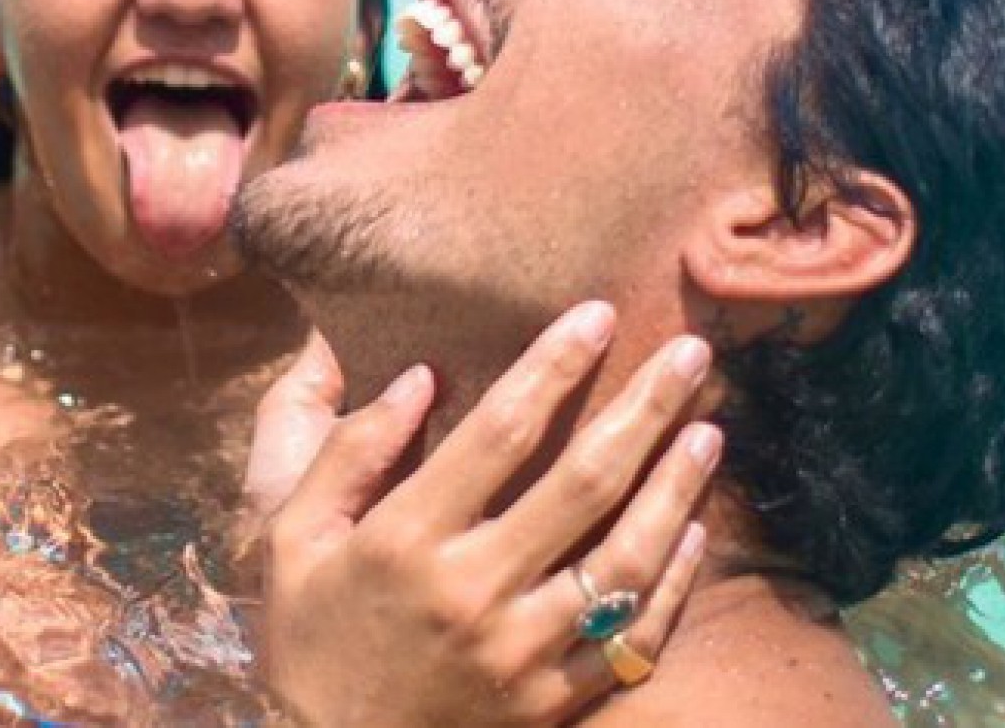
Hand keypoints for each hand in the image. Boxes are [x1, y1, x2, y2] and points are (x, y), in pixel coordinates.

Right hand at [257, 303, 715, 727]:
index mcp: (407, 538)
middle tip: (692, 355)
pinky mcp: (551, 700)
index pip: (500, 431)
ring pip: (624, 558)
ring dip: (676, 488)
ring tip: (711, 430)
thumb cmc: (310, 631)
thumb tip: (418, 378)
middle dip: (645, 408)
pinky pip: (630, 638)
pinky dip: (673, 582)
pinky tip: (697, 530)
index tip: (598, 315)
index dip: (554, 365)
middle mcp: (474, 590)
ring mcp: (522, 652)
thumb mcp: (292, 535)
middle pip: (582, 482)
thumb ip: (348, 452)